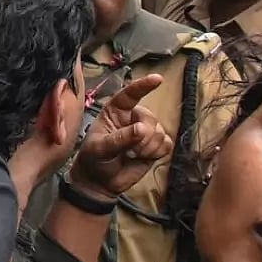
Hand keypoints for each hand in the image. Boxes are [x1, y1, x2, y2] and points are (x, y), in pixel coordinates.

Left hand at [70, 75, 172, 199]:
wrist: (101, 182)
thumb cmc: (95, 160)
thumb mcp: (100, 148)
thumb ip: (120, 139)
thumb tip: (142, 129)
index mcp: (115, 111)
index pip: (130, 95)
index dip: (143, 86)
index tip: (157, 79)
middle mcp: (133, 117)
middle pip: (150, 119)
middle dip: (142, 137)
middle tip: (128, 150)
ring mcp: (146, 131)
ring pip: (160, 132)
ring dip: (147, 147)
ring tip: (132, 154)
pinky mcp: (156, 145)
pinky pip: (167, 144)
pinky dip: (156, 152)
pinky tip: (143, 157)